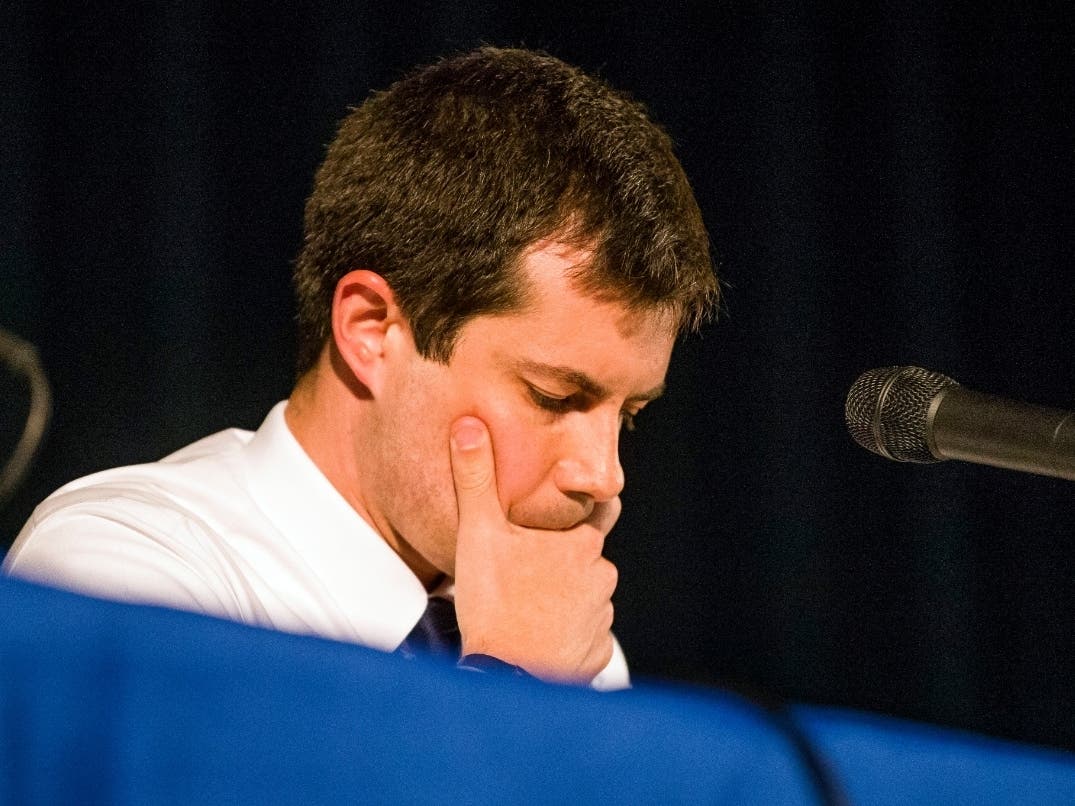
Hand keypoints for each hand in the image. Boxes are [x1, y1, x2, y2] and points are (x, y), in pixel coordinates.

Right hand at [449, 415, 619, 683]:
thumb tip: (469, 424)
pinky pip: (584, 634)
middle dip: (563, 557)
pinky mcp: (596, 652)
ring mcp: (601, 616)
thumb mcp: (478, 532)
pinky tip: (536, 634)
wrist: (507, 674)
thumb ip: (476, 477)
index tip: (562, 510)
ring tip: (526, 603)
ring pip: (586, 594)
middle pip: (587, 555)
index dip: (581, 506)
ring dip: (564, 596)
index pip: (599, 508)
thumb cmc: (494, 601)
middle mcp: (601, 575)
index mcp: (580, 541)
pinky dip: (566, 633)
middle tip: (525, 566)